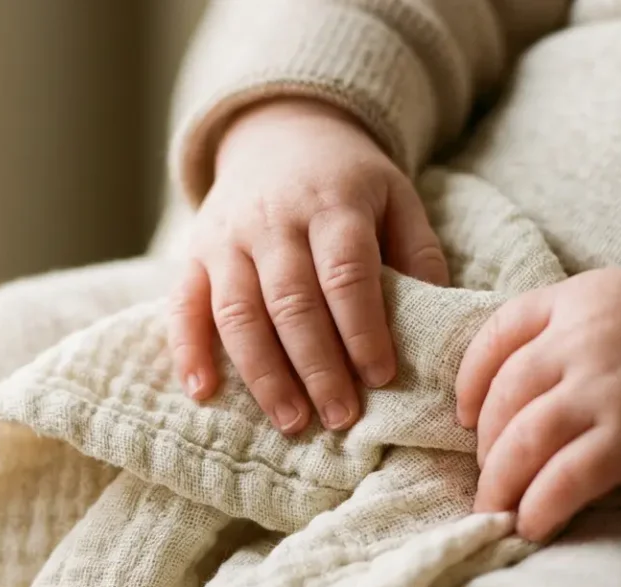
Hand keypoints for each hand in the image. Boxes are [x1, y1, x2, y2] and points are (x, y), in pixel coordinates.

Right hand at [169, 98, 448, 433]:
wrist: (279, 132)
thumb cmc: (347, 182)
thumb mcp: (396, 196)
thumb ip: (419, 252)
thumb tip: (438, 315)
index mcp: (331, 205)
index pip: (345, 273)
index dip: (362, 328)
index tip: (381, 376)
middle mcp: (272, 222)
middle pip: (290, 302)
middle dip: (317, 366)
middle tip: (340, 417)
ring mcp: (225, 240)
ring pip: (237, 313)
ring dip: (263, 373)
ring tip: (291, 421)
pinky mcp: (194, 256)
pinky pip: (182, 306)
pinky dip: (187, 350)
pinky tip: (203, 393)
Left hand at [456, 269, 620, 540]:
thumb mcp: (616, 303)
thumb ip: (561, 329)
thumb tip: (504, 388)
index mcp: (573, 300)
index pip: (495, 335)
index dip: (468, 381)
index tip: (462, 415)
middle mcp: (580, 340)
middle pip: (501, 397)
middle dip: (484, 444)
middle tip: (488, 472)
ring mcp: (604, 389)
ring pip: (521, 441)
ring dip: (499, 484)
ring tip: (495, 509)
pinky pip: (563, 478)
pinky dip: (539, 506)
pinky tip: (532, 524)